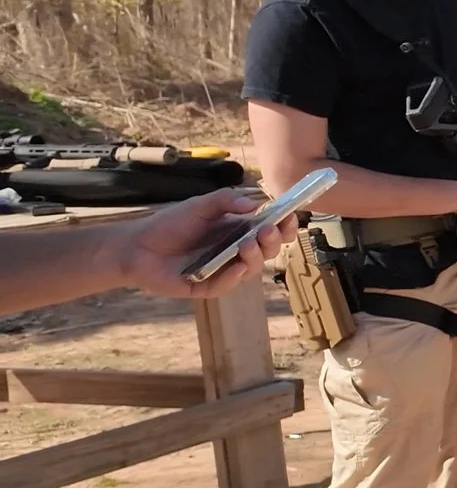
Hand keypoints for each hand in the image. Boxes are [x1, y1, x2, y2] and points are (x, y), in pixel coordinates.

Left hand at [117, 190, 291, 298]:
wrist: (136, 246)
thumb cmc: (168, 224)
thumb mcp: (199, 205)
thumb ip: (225, 200)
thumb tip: (254, 205)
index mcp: (238, 230)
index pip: (270, 230)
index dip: (283, 226)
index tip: (290, 217)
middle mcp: (235, 251)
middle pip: (267, 250)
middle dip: (273, 241)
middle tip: (268, 231)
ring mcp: (223, 270)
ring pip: (252, 269)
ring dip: (255, 258)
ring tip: (247, 245)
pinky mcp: (208, 287)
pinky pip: (228, 285)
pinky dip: (234, 277)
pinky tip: (236, 268)